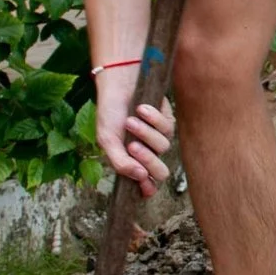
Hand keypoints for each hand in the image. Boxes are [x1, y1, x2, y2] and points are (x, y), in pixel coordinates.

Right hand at [96, 76, 173, 197]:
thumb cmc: (110, 114)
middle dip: (148, 160)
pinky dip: (153, 118)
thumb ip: (120, 162)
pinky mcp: (167, 122)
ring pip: (163, 147)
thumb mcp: (107, 140)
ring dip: (145, 133)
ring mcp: (158, 138)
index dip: (147, 188)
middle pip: (161, 172)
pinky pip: (167, 127)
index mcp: (132, 162)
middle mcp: (148, 154)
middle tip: (132, 146)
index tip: (143, 182)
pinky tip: (141, 108)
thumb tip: (140, 177)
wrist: (118, 86)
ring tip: (130, 120)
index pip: (147, 185)